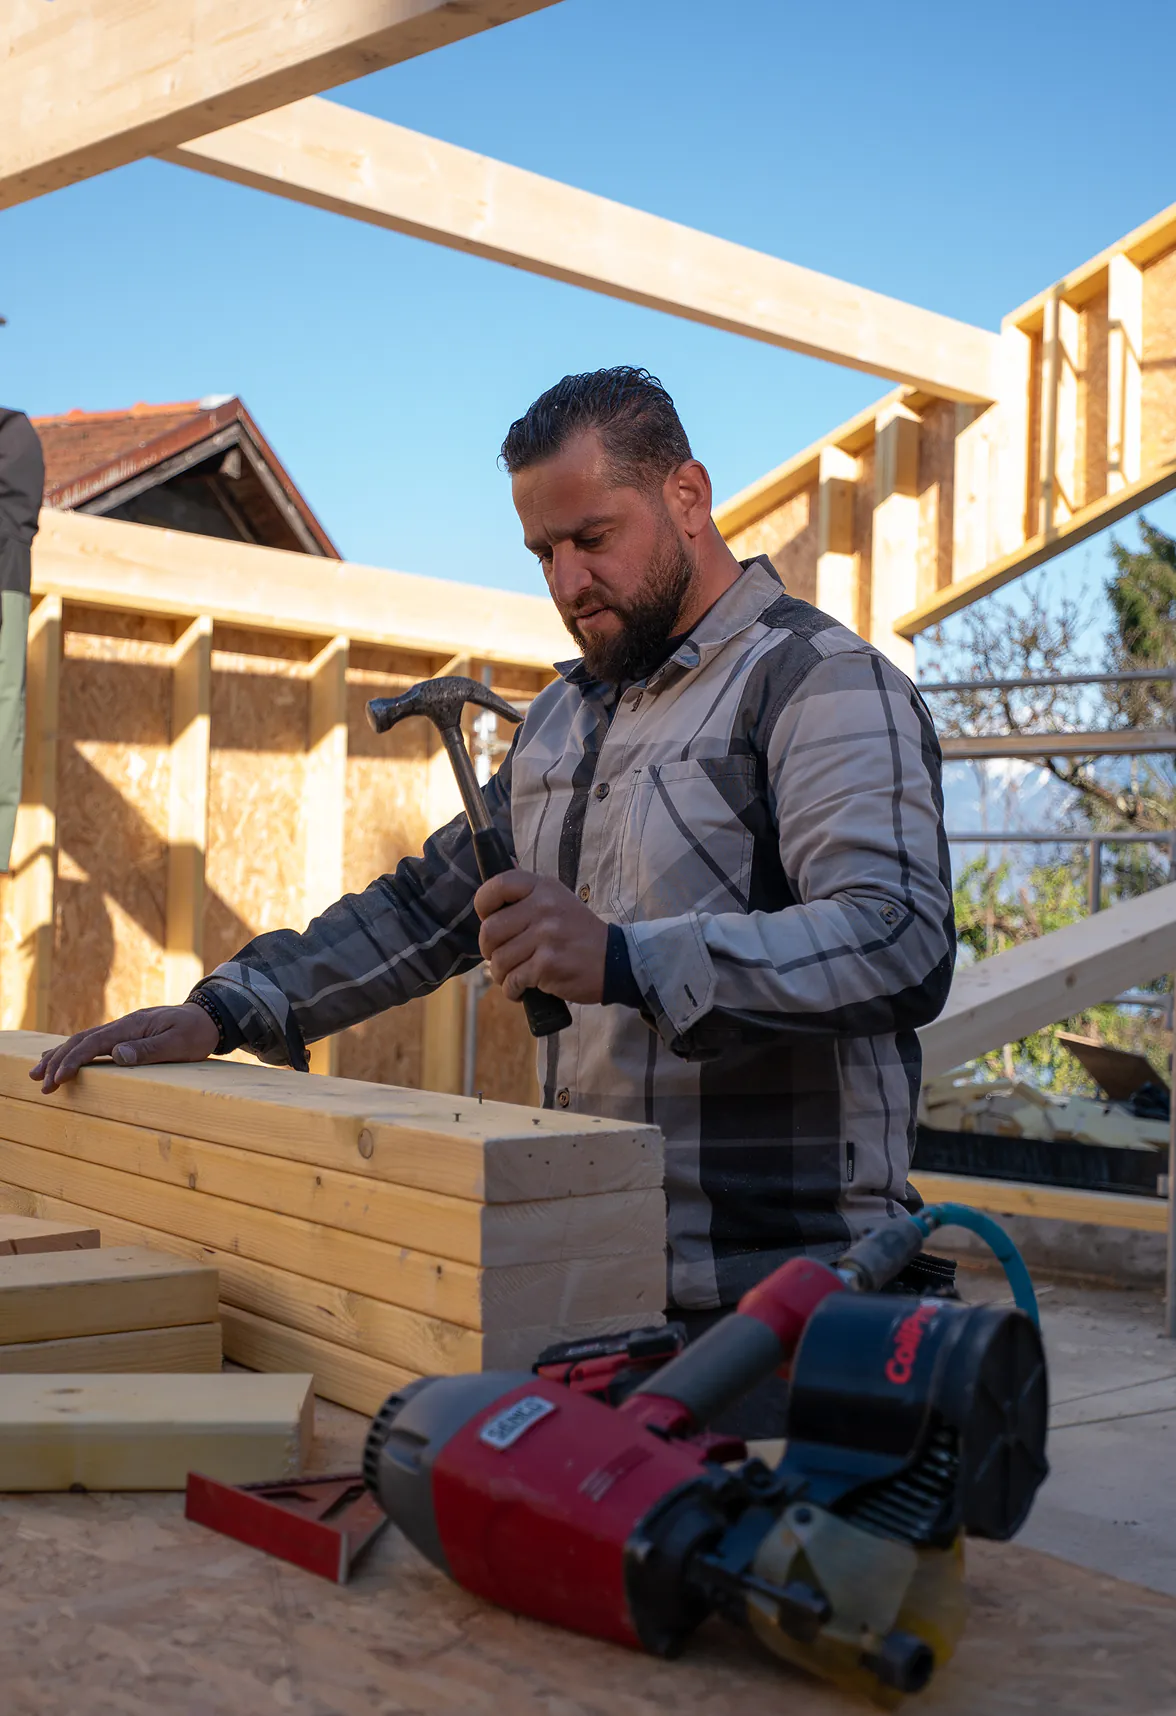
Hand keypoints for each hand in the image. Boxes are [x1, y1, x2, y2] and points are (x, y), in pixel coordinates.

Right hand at [30, 1004, 220, 1094]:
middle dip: (57, 1061)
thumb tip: (117, 1055)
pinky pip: (94, 1042)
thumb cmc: (196, 1033)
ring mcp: (124, 1029)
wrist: (209, 1016)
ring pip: (84, 1040)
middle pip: (81, 1041)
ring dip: (60, 1055)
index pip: (93, 1044)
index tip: (57, 1080)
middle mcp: (123, 1025)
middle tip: (38, 1082)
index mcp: (132, 1026)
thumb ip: (148, 1050)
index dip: (72, 1062)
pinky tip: (64, 1059)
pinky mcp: (127, 1035)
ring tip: (38, 1071)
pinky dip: (75, 1051)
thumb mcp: (178, 1044)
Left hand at [475, 871, 607, 1005]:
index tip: (488, 919)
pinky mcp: (547, 965)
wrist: (615, 961)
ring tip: (515, 975)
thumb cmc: (579, 933)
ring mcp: (546, 937)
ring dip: (501, 973)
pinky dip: (513, 989)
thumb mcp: (558, 899)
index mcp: (543, 888)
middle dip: (488, 949)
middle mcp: (543, 908)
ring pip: (499, 960)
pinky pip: (512, 981)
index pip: (497, 886)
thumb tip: (505, 861)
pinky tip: (523, 988)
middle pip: (489, 930)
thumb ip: (529, 890)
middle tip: (501, 956)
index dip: (483, 906)